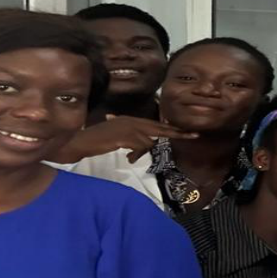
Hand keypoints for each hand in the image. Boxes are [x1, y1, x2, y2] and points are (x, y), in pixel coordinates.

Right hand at [56, 116, 198, 162]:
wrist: (82, 141)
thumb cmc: (97, 140)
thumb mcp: (116, 138)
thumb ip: (129, 141)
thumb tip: (136, 153)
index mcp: (131, 120)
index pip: (156, 124)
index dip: (171, 128)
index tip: (187, 132)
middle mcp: (133, 121)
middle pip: (160, 128)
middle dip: (177, 133)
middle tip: (194, 136)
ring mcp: (129, 127)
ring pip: (149, 142)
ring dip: (141, 152)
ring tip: (130, 156)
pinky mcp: (124, 136)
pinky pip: (140, 146)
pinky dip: (136, 154)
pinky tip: (128, 158)